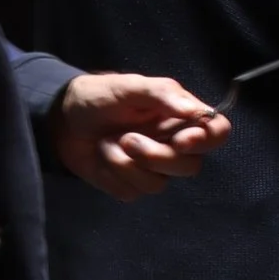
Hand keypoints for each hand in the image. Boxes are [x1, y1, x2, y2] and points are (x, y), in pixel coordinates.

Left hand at [54, 73, 228, 201]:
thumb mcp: (130, 87)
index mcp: (181, 117)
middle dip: (157, 157)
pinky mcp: (130, 184)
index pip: (216, 133)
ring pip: (159, 184)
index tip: (181, 140)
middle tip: (127, 139)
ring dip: (127, 165)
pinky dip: (113, 175)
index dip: (206, 140)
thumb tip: (195, 111)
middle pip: (191, 167)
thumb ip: (163, 95)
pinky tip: (102, 157)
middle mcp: (173, 144)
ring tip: (107, 143)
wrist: (62, 119)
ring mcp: (152, 168)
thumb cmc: (100, 96)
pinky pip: (133, 192)